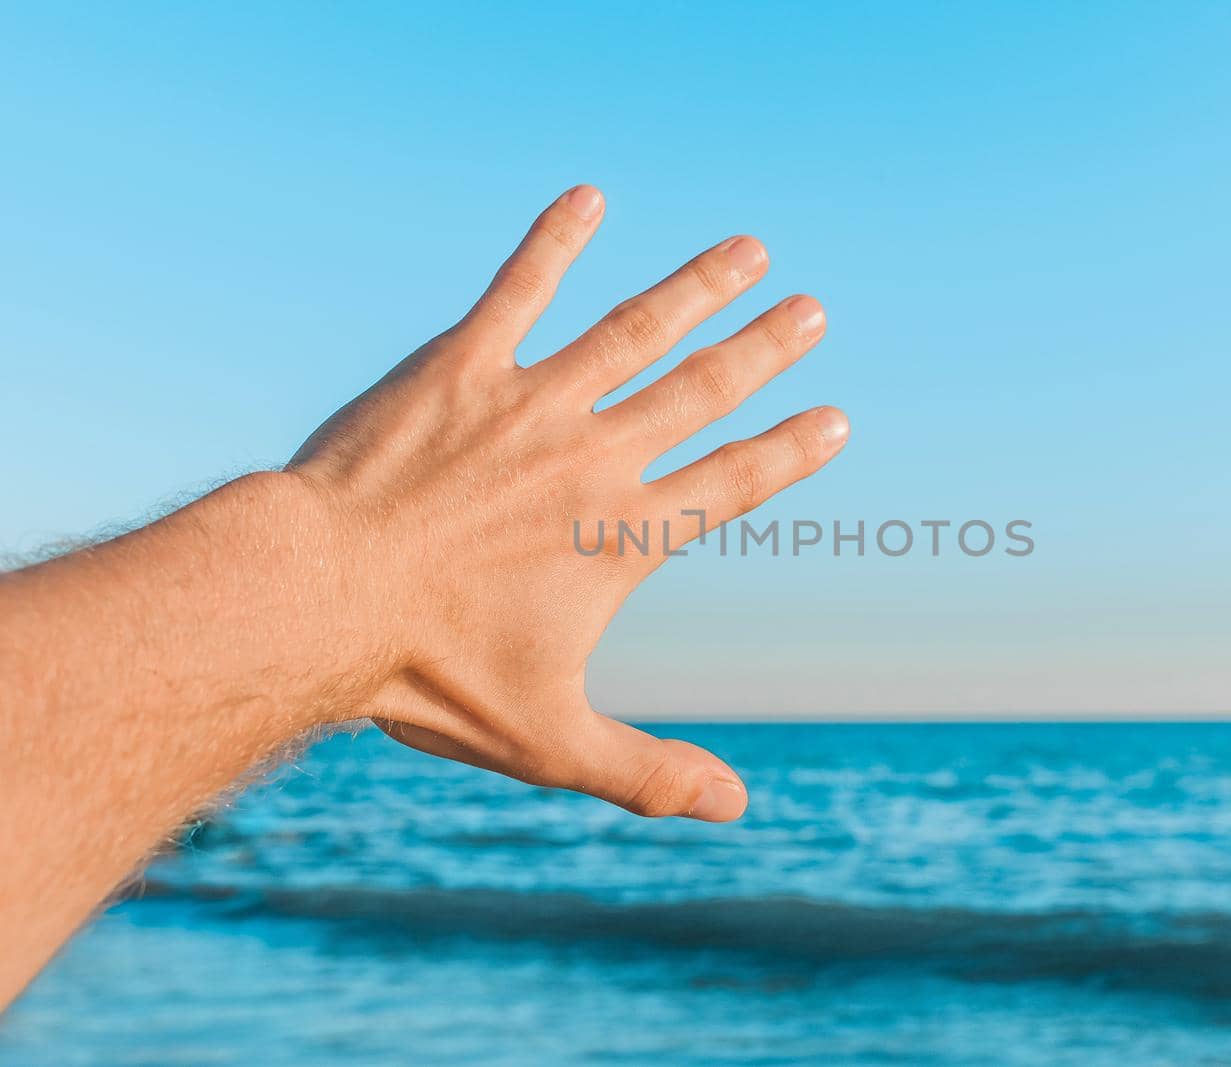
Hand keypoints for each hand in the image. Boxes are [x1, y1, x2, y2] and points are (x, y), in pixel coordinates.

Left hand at [286, 185, 846, 821]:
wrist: (318, 602)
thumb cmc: (428, 676)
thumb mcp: (552, 740)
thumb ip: (651, 771)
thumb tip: (739, 809)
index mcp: (624, 535)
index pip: (733, 483)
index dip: (791, 451)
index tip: (835, 417)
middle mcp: (595, 457)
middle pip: (702, 390)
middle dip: (765, 349)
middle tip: (813, 308)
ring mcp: (531, 403)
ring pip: (635, 329)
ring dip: (697, 287)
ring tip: (747, 249)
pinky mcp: (459, 367)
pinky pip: (518, 290)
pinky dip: (555, 242)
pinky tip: (587, 197)